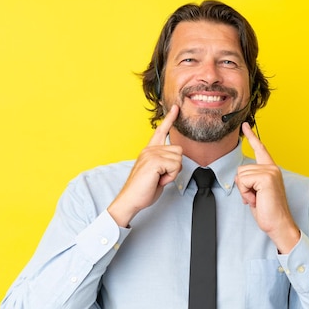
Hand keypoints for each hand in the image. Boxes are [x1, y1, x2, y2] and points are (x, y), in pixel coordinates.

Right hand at [108, 105, 182, 227]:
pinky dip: (170, 177)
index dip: (170, 119)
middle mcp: (149, 149)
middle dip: (175, 167)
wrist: (130, 200)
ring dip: (172, 173)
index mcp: (149, 150)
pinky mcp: (154, 161)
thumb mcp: (156, 173)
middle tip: (161, 176)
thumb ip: (164, 163)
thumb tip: (175, 163)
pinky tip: (158, 180)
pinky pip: (175, 166)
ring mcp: (151, 154)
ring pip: (178, 159)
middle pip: (178, 150)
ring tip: (158, 179)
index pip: (160, 131)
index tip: (176, 108)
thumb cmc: (142, 190)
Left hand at [236, 123, 300, 252]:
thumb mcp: (257, 192)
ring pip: (241, 175)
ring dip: (245, 191)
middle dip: (243, 187)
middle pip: (241, 169)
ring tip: (258, 199)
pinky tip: (257, 200)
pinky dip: (246, 193)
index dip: (251, 137)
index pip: (260, 149)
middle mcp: (272, 168)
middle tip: (256, 198)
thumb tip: (241, 177)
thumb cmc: (268, 211)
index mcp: (270, 170)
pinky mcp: (267, 177)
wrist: (278, 224)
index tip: (244, 125)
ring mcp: (270, 172)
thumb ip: (251, 181)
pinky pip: (244, 181)